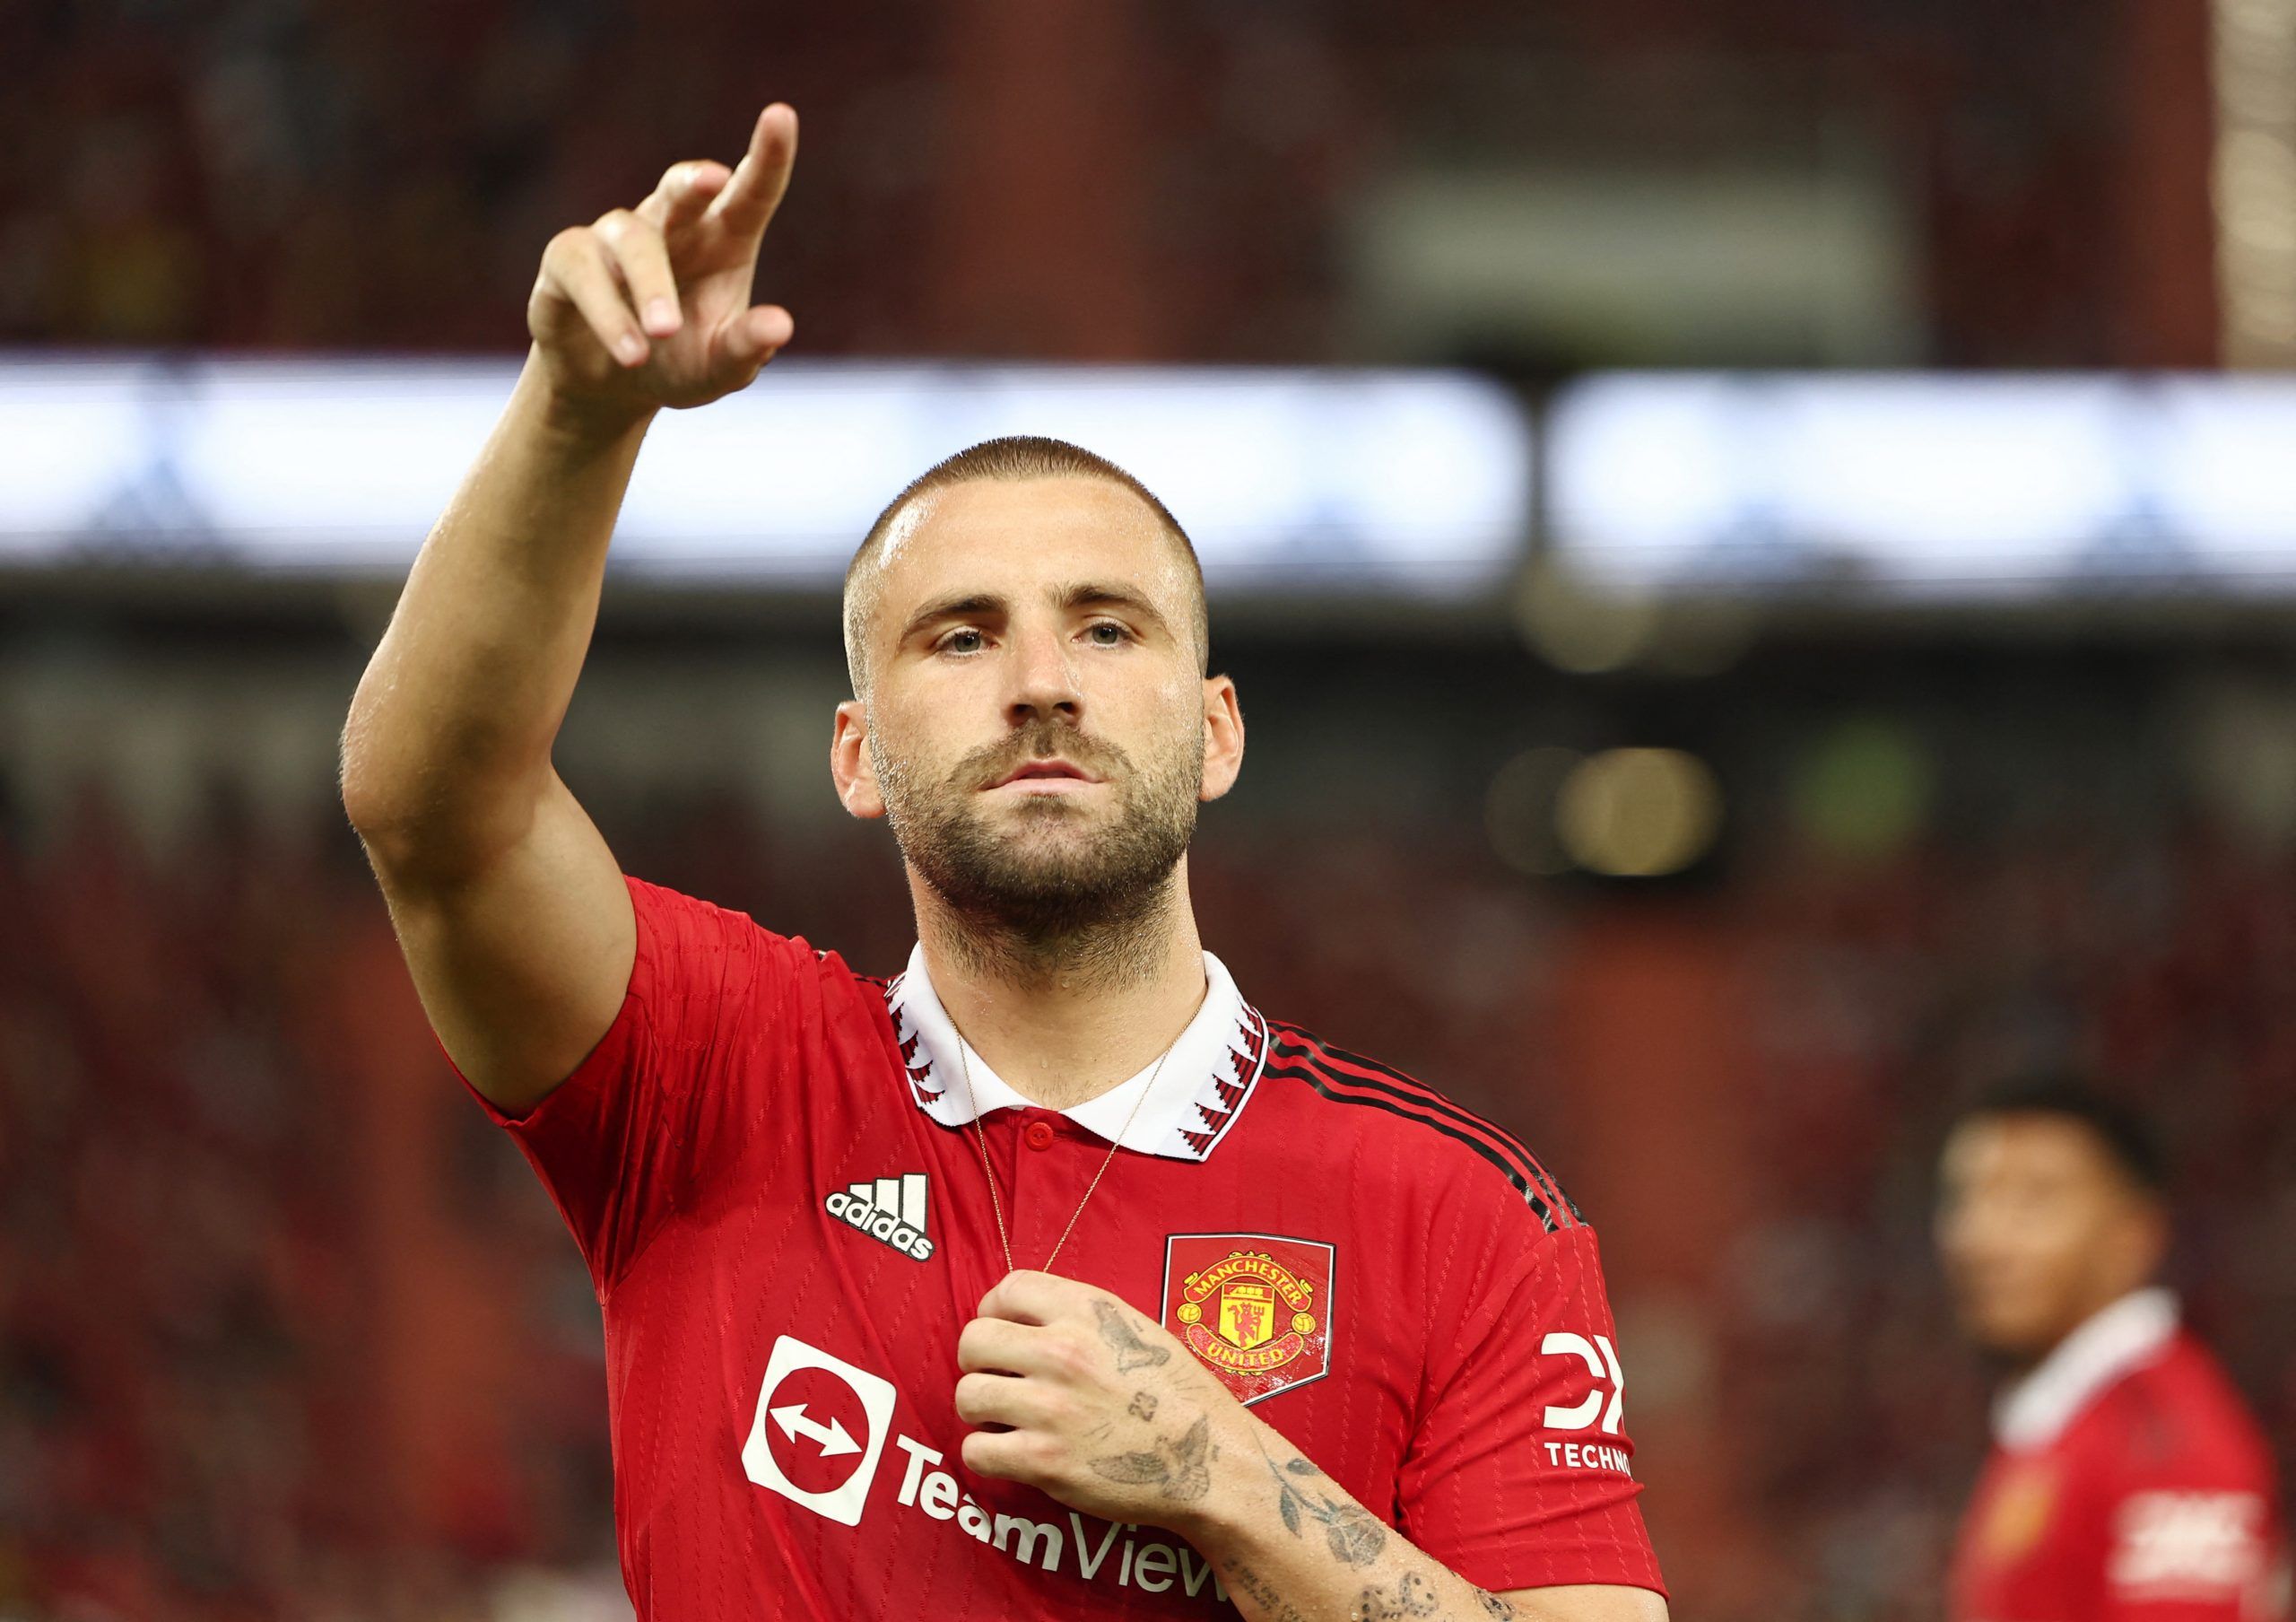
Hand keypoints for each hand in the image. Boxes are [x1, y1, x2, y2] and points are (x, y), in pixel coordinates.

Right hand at [527, 104, 798, 420]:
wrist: (608, 389)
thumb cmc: (677, 364)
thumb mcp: (719, 368)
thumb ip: (747, 349)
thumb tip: (781, 326)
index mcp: (722, 240)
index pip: (750, 192)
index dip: (768, 155)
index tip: (782, 114)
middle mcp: (672, 226)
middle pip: (682, 188)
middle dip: (694, 179)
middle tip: (714, 180)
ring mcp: (616, 237)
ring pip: (633, 239)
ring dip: (650, 287)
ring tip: (663, 335)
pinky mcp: (568, 259)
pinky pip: (584, 272)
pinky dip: (609, 314)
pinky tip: (631, 353)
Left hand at [955, 1270, 1256, 1536]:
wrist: (1210, 1463)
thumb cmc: (1179, 1397)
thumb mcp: (1137, 1329)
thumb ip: (1080, 1317)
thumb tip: (1024, 1320)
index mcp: (1088, 1311)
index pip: (1007, 1288)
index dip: (995, 1311)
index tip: (1004, 1333)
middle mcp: (1063, 1352)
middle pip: (974, 1340)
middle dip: (979, 1362)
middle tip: (999, 1379)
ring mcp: (1050, 1407)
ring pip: (968, 1395)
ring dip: (981, 1409)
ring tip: (1005, 1419)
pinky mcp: (1043, 1461)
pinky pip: (977, 1450)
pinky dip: (988, 1454)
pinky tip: (1012, 1453)